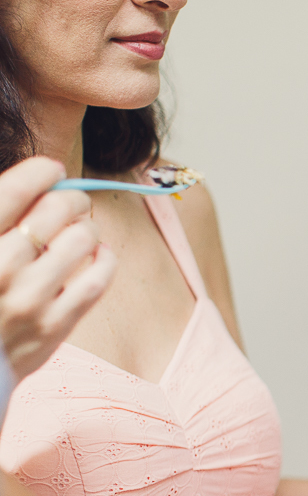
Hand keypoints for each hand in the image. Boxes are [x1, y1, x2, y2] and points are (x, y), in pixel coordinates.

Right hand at [0, 157, 115, 379]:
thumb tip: (35, 183)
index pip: (15, 190)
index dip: (40, 171)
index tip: (51, 170)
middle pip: (56, 209)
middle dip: (71, 198)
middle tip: (72, 201)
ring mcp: (29, 299)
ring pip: (82, 238)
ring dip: (87, 227)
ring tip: (79, 229)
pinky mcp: (54, 326)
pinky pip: (97, 280)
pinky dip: (104, 259)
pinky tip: (98, 253)